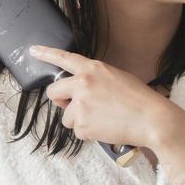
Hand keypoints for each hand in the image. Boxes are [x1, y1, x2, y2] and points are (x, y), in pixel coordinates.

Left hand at [30, 45, 179, 149]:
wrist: (151, 119)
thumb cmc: (139, 100)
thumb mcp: (117, 77)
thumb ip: (95, 79)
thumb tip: (81, 90)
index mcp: (93, 69)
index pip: (64, 58)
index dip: (46, 54)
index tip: (33, 51)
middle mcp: (83, 84)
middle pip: (54, 92)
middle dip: (61, 101)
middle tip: (76, 107)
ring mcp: (81, 105)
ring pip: (66, 117)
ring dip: (79, 121)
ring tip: (102, 119)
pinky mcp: (82, 124)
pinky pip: (78, 131)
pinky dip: (89, 133)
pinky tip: (105, 128)